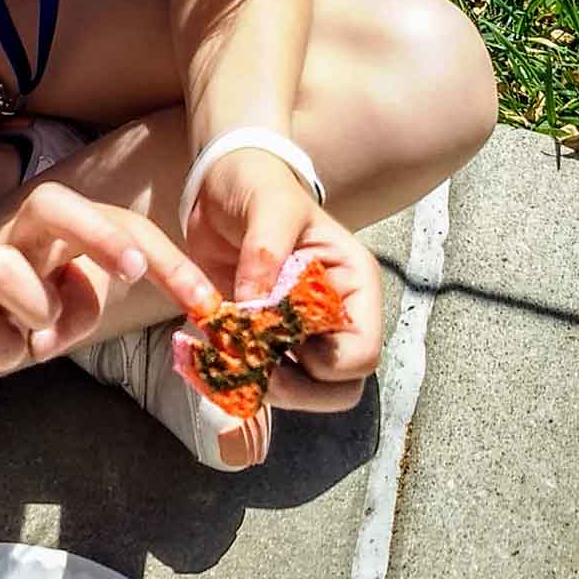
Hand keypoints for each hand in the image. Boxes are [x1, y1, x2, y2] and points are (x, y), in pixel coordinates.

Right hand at [0, 175, 219, 373]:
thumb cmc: (33, 273)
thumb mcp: (75, 273)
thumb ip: (101, 290)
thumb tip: (92, 324)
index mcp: (58, 214)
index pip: (120, 223)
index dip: (165, 259)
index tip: (202, 298)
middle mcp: (18, 228)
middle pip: (56, 205)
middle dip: (100, 236)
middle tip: (133, 270)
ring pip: (31, 295)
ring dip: (48, 321)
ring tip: (36, 325)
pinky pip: (3, 346)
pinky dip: (15, 352)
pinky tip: (3, 337)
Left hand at [185, 152, 382, 414]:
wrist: (223, 185)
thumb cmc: (259, 186)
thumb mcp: (270, 205)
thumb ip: (266, 252)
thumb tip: (255, 306)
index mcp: (354, 285)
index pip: (362, 354)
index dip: (324, 361)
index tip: (281, 336)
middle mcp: (336, 316)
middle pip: (339, 389)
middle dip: (296, 388)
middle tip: (251, 363)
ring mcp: (302, 333)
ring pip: (304, 393)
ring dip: (266, 386)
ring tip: (229, 356)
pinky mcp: (267, 339)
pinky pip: (266, 379)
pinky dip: (240, 379)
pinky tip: (215, 356)